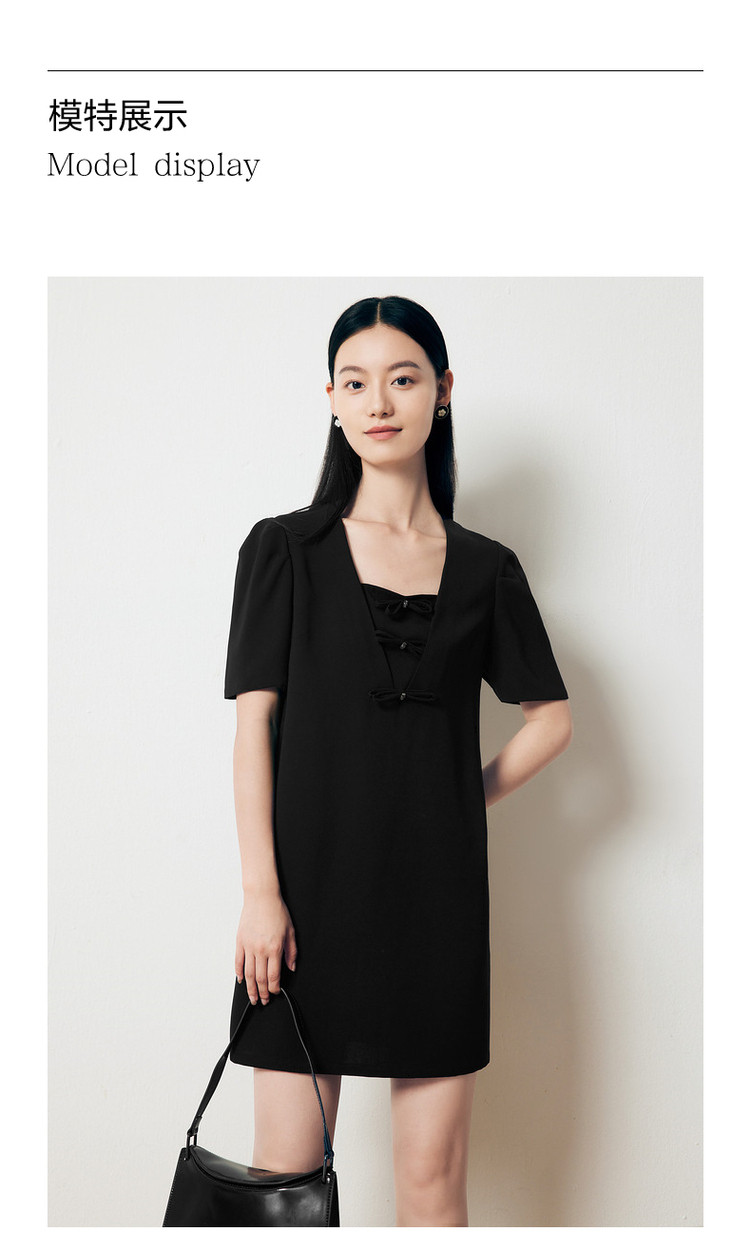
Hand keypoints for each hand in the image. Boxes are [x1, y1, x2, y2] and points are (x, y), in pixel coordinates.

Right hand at [235, 887, 296, 1005]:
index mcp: (275, 948)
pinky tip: (241, 980)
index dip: (274, 988)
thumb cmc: (277, 912)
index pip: (273, 976)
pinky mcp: (240, 941)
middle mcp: (260, 950)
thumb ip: (291, 952)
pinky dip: (239, 973)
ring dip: (250, 988)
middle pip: (260, 978)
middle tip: (263, 1001)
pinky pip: (238, 961)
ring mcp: (248, 946)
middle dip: (262, 993)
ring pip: (248, 973)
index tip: (275, 993)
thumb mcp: (290, 932)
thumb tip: (291, 968)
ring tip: (252, 997)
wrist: (261, 897)